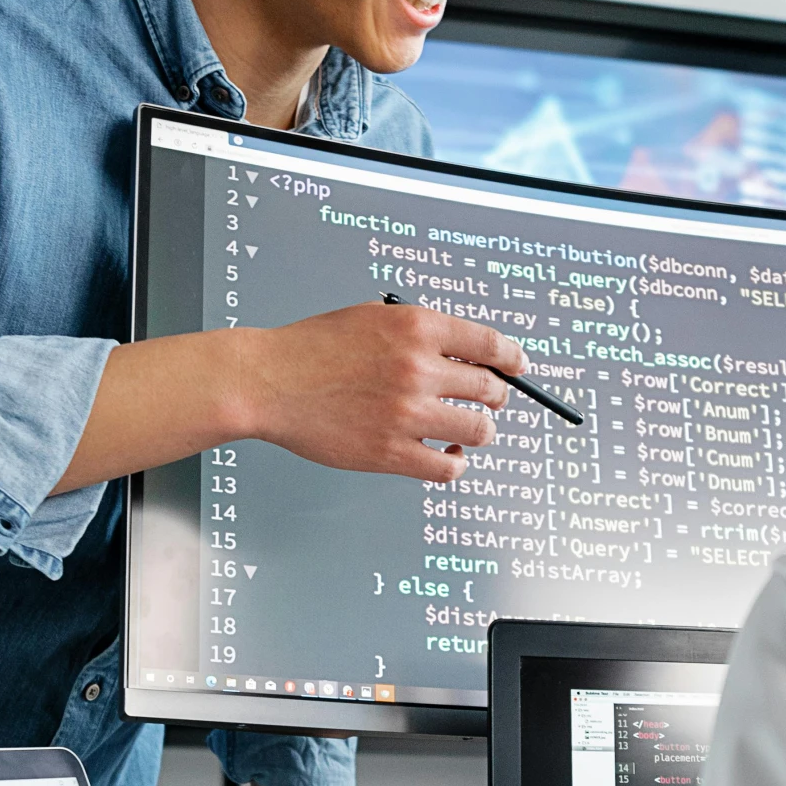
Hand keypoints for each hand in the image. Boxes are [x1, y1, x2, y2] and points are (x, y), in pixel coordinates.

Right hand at [236, 300, 526, 484]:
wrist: (268, 381)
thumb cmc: (313, 349)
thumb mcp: (372, 318)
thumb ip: (418, 333)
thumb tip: (463, 355)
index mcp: (416, 328)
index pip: (489, 344)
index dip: (512, 358)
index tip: (517, 367)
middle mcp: (418, 368)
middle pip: (489, 389)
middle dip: (495, 397)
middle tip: (489, 401)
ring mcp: (406, 413)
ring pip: (478, 430)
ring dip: (479, 431)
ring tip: (467, 430)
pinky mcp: (391, 452)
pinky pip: (448, 467)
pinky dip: (455, 463)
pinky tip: (447, 454)